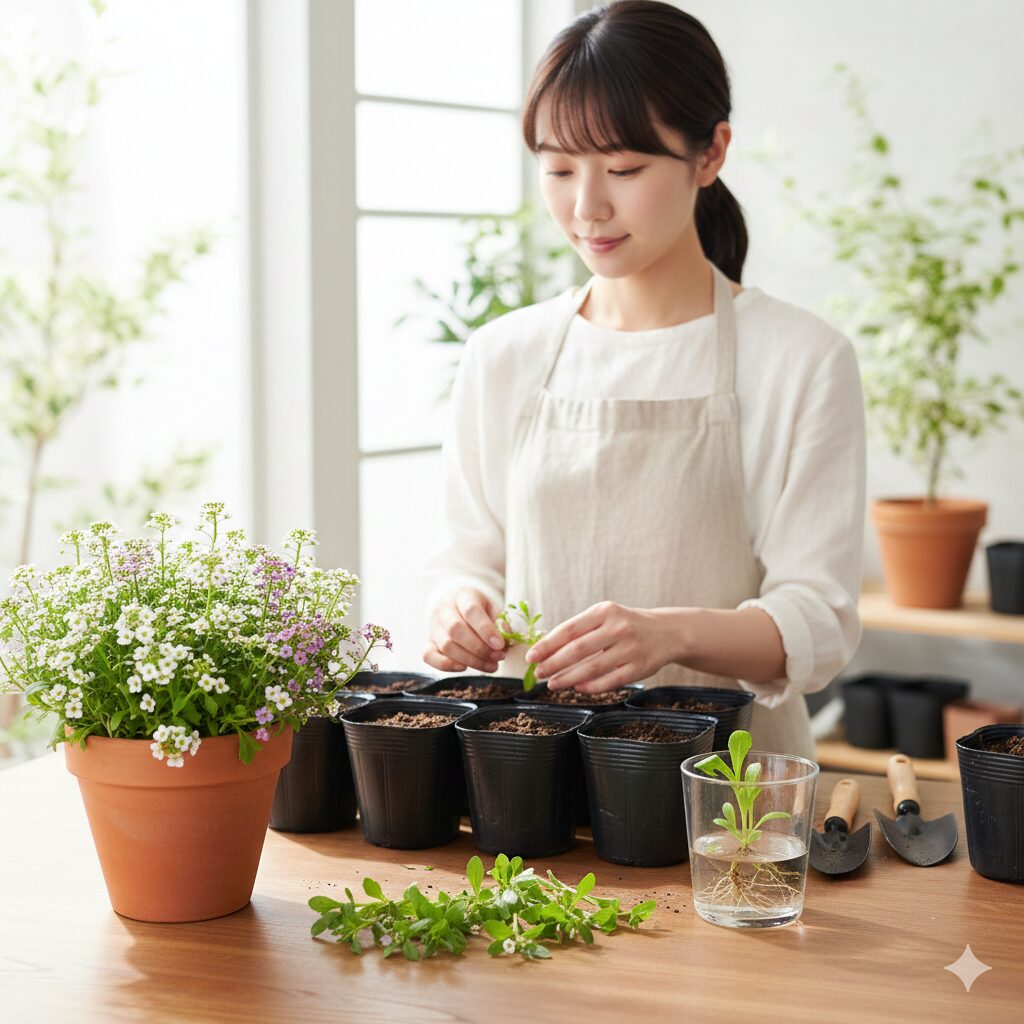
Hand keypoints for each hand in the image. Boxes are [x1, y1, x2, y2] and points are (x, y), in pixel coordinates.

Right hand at [423, 588, 506, 673]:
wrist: (459, 607)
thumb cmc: (480, 610)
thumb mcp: (494, 609)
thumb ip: (501, 623)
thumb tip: (507, 638)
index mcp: (463, 596)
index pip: (471, 611)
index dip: (485, 629)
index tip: (500, 644)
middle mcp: (444, 609)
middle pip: (456, 630)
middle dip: (479, 648)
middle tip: (497, 657)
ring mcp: (434, 626)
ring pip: (446, 645)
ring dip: (470, 660)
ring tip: (490, 665)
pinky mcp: (428, 642)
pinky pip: (428, 655)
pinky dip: (445, 665)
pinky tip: (464, 667)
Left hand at [524, 602, 680, 692]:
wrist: (667, 632)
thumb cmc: (625, 624)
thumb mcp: (605, 616)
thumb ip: (580, 629)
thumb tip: (545, 649)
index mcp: (605, 611)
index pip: (570, 629)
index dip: (547, 644)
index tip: (531, 656)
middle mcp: (619, 628)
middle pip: (578, 650)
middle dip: (554, 663)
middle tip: (537, 672)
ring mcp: (631, 649)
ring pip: (592, 668)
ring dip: (568, 678)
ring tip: (552, 683)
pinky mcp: (640, 669)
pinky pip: (610, 681)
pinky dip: (590, 687)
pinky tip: (577, 688)